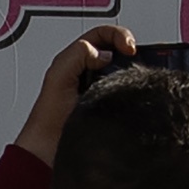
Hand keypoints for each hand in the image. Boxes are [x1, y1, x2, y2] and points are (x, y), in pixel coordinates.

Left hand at [17, 19, 132, 165]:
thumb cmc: (48, 120)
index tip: (128, 48)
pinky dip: (134, 90)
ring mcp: (100, 91)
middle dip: (129, 49)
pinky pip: (126, 93)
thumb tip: (103, 53)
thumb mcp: (58, 77)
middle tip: (136, 57)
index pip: (101, 36)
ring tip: (140, 72)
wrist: (49, 152)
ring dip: (134, 69)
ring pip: (123, 71)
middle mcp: (88, 73)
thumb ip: (77, 55)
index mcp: (75, 61)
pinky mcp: (109, 108)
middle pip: (115, 50)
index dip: (117, 35)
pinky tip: (136, 94)